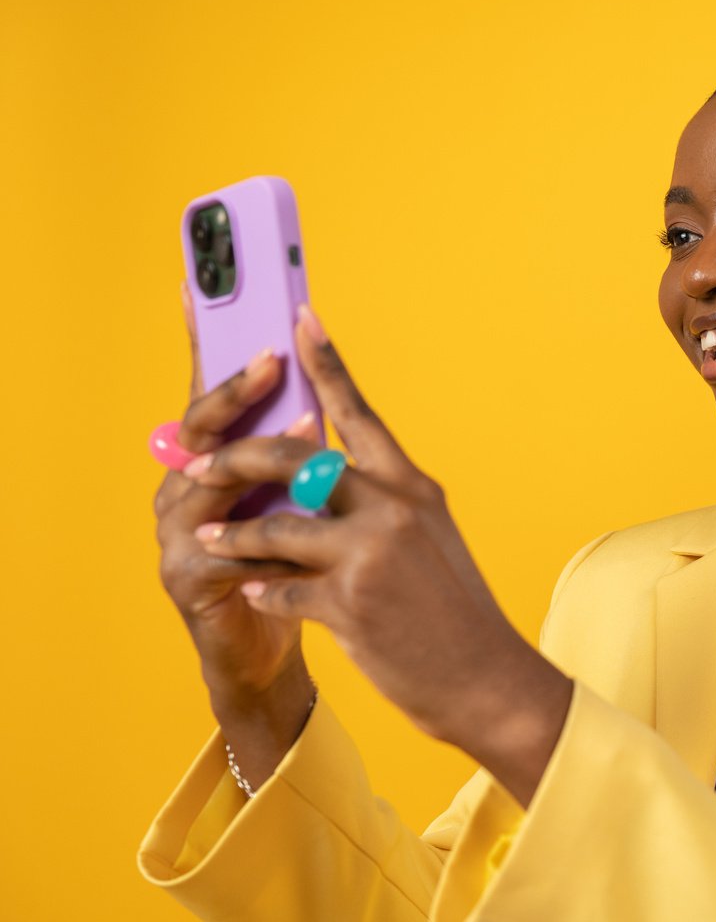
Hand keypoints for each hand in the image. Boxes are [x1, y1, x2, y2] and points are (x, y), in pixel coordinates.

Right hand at [154, 282, 318, 704]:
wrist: (277, 648)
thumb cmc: (296, 567)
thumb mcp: (308, 501)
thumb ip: (305, 455)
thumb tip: (324, 390)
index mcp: (219, 460)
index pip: (211, 388)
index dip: (207, 337)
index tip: (202, 280)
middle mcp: (186, 486)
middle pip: (202, 424)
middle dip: (237, 387)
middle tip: (275, 355)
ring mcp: (178, 532)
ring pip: (207, 481)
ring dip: (256, 455)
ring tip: (305, 434)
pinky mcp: (187, 580)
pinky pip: (220, 549)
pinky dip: (259, 533)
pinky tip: (290, 524)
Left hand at [178, 302, 570, 783]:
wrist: (484, 676)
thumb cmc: (452, 608)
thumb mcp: (428, 537)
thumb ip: (380, 502)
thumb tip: (322, 477)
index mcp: (412, 486)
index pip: (360, 411)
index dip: (327, 361)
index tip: (299, 316)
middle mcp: (392, 508)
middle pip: (297, 458)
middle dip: (237, 456)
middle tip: (199, 464)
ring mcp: (370, 554)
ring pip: (276, 526)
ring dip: (234, 533)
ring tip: (207, 537)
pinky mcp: (349, 604)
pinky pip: (280, 588)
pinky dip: (262, 591)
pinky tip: (256, 594)